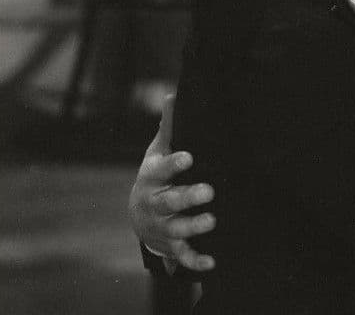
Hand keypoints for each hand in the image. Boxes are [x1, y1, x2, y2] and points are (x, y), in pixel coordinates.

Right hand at [129, 94, 216, 270]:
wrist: (141, 215)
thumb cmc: (157, 176)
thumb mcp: (159, 150)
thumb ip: (170, 126)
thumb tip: (174, 92)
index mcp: (152, 178)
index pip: (161, 169)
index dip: (173, 164)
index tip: (189, 157)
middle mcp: (154, 203)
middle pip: (169, 201)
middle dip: (187, 197)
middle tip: (208, 191)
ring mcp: (161, 226)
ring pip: (176, 228)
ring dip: (193, 226)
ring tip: (212, 219)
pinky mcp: (171, 246)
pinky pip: (183, 256)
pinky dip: (196, 260)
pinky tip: (213, 261)